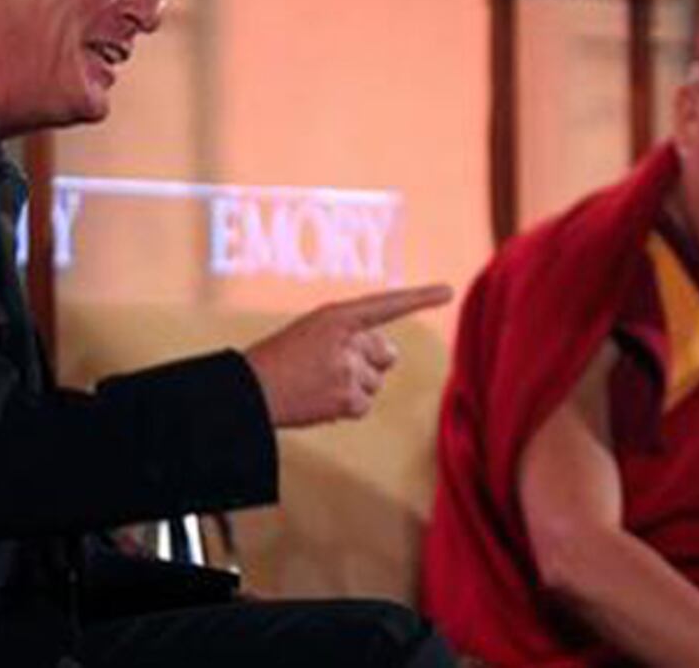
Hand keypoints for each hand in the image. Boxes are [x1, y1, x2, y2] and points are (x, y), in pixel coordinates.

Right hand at [244, 283, 452, 427]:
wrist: (250, 390)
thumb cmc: (280, 359)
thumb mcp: (313, 332)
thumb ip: (353, 336)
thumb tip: (390, 356)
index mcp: (336, 315)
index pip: (385, 304)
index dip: (419, 297)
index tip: (448, 291)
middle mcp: (347, 339)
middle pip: (385, 354)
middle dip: (368, 362)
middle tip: (330, 366)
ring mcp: (348, 369)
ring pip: (375, 382)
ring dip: (354, 386)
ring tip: (318, 384)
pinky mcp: (347, 398)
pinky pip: (364, 404)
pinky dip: (346, 407)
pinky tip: (320, 401)